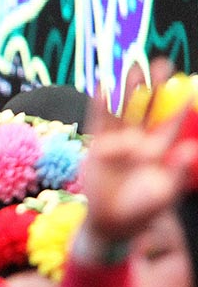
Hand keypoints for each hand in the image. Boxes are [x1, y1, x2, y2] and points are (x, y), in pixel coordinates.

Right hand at [81, 59, 197, 242]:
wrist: (112, 222)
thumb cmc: (142, 210)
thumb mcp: (165, 192)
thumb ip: (178, 170)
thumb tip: (191, 150)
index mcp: (161, 149)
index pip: (171, 120)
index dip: (177, 102)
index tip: (184, 82)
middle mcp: (140, 140)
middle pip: (149, 108)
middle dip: (155, 87)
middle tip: (161, 64)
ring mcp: (118, 141)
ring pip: (125, 110)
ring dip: (129, 90)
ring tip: (133, 67)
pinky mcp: (97, 145)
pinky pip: (100, 121)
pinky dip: (102, 105)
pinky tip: (104, 87)